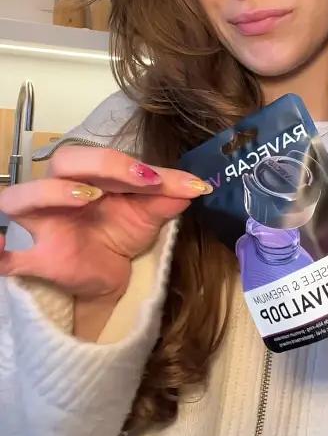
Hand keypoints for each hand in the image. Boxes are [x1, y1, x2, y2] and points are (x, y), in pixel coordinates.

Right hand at [0, 145, 210, 299]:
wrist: (107, 277)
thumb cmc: (120, 235)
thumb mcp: (149, 214)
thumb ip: (169, 197)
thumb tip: (198, 186)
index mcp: (90, 176)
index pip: (103, 159)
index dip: (128, 163)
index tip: (159, 179)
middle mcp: (60, 191)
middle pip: (64, 163)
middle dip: (101, 166)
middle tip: (139, 180)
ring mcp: (41, 223)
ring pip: (22, 197)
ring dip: (52, 191)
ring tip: (87, 196)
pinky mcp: (33, 258)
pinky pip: (4, 256)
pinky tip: (1, 248)